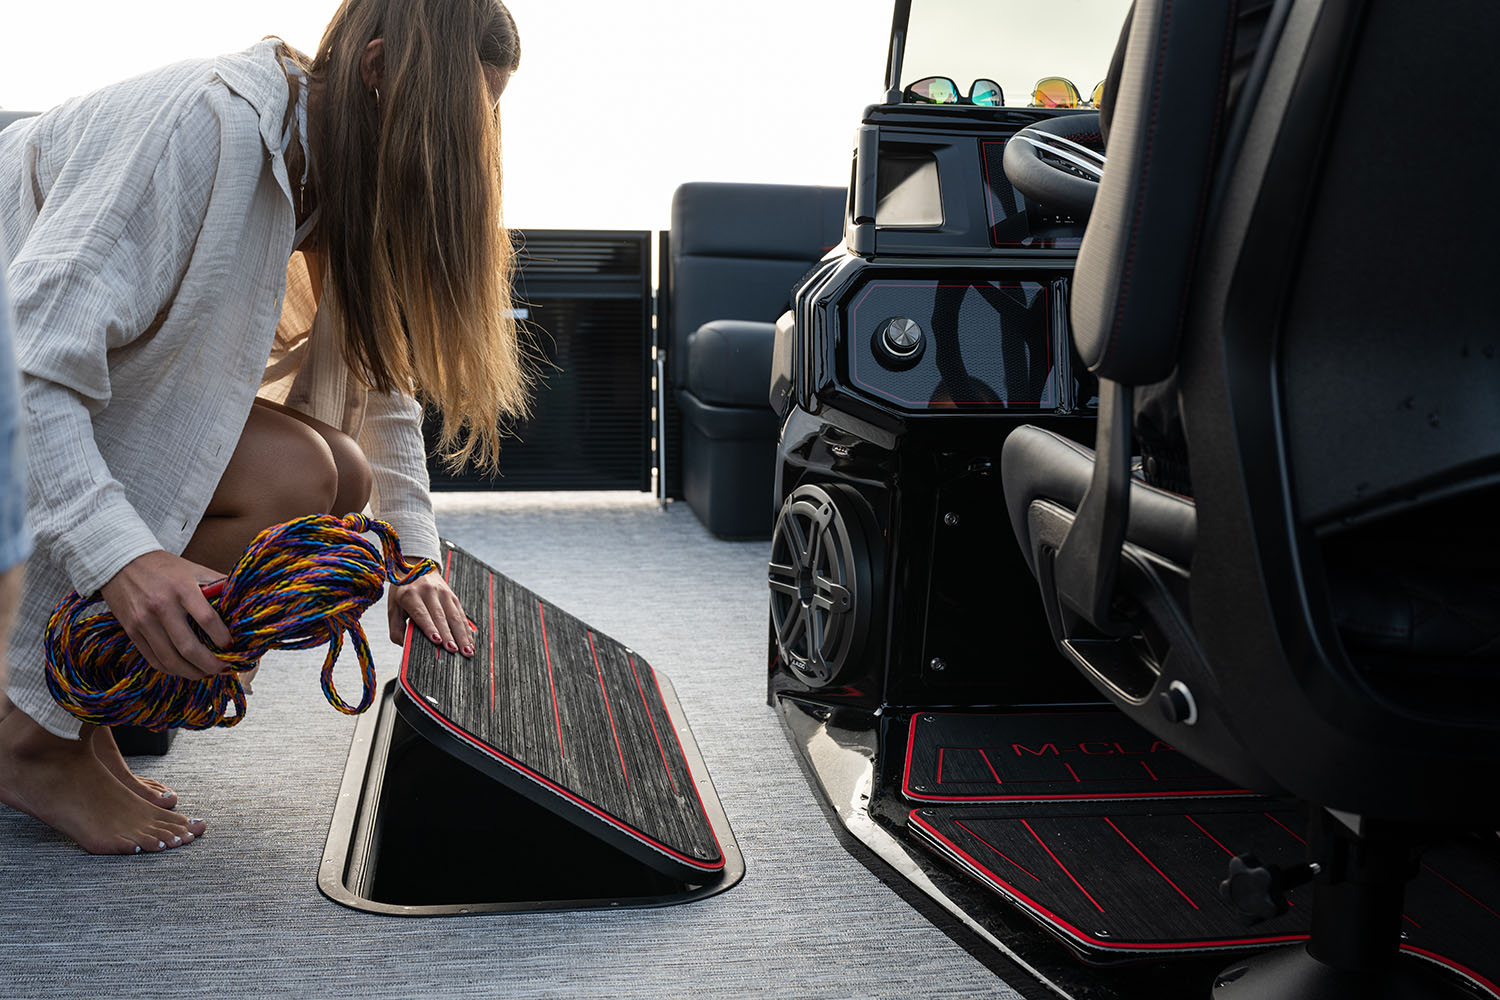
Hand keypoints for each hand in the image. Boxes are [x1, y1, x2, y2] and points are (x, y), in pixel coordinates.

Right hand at [99, 551, 232, 680]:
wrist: (121, 562)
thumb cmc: (164, 567)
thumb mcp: (194, 569)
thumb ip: (218, 584)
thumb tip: (243, 602)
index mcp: (182, 588)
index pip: (207, 620)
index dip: (223, 637)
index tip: (232, 645)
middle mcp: (162, 607)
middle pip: (189, 647)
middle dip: (211, 664)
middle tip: (225, 668)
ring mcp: (144, 622)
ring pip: (171, 660)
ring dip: (193, 673)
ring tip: (208, 673)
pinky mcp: (132, 632)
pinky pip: (154, 659)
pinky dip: (172, 670)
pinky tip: (186, 669)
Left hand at [388, 574, 475, 656]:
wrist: (416, 566)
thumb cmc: (403, 592)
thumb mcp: (393, 608)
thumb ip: (396, 629)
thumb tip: (406, 646)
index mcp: (410, 595)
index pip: (422, 614)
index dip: (430, 627)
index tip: (437, 641)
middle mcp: (428, 591)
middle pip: (440, 616)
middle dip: (449, 635)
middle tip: (454, 650)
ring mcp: (443, 593)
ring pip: (454, 616)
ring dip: (462, 634)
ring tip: (467, 650)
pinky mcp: (453, 596)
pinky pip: (461, 615)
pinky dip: (466, 630)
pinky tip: (470, 642)